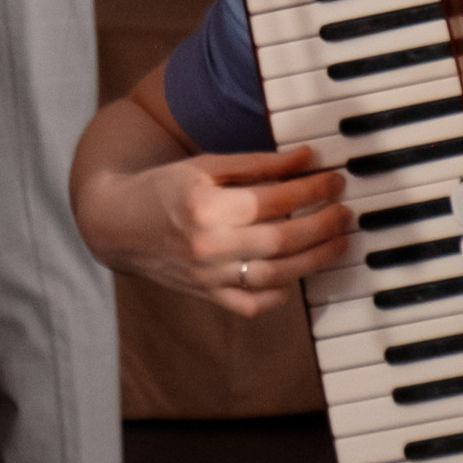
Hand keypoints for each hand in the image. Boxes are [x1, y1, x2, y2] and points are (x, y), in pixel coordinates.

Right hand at [74, 115, 352, 316]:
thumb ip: (255, 164)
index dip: (311, 188)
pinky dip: (280, 292)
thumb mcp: (204, 165)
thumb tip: (305, 158)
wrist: (116, 224)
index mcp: (206, 205)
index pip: (275, 199)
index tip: (335, 178)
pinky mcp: (207, 296)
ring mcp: (209, 277)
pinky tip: (295, 273)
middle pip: (283, 239)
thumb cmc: (162, 188)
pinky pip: (255, 304)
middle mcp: (208, 245)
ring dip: (316, 258)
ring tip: (338, 241)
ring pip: (278, 275)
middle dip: (323, 224)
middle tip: (346, 211)